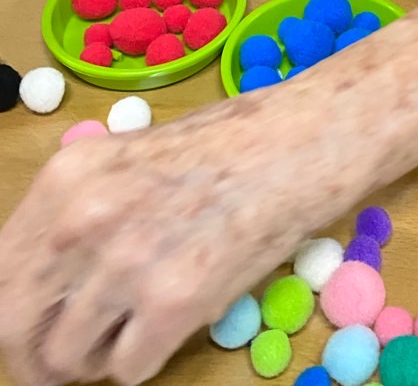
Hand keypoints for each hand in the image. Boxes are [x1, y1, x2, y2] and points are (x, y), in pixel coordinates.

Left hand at [0, 95, 316, 385]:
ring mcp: (126, 263)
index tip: (35, 323)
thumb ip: (79, 211)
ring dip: (96, 357)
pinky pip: (128, 370)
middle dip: (36, 353)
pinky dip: (145, 359)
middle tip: (70, 355)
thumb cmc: (225, 144)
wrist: (299, 142)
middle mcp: (81, 221)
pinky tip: (173, 321)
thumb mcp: (127, 159)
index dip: (14, 311)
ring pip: (67, 360)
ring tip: (135, 325)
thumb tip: (42, 276)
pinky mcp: (174, 301)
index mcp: (65, 179)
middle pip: (12, 328)